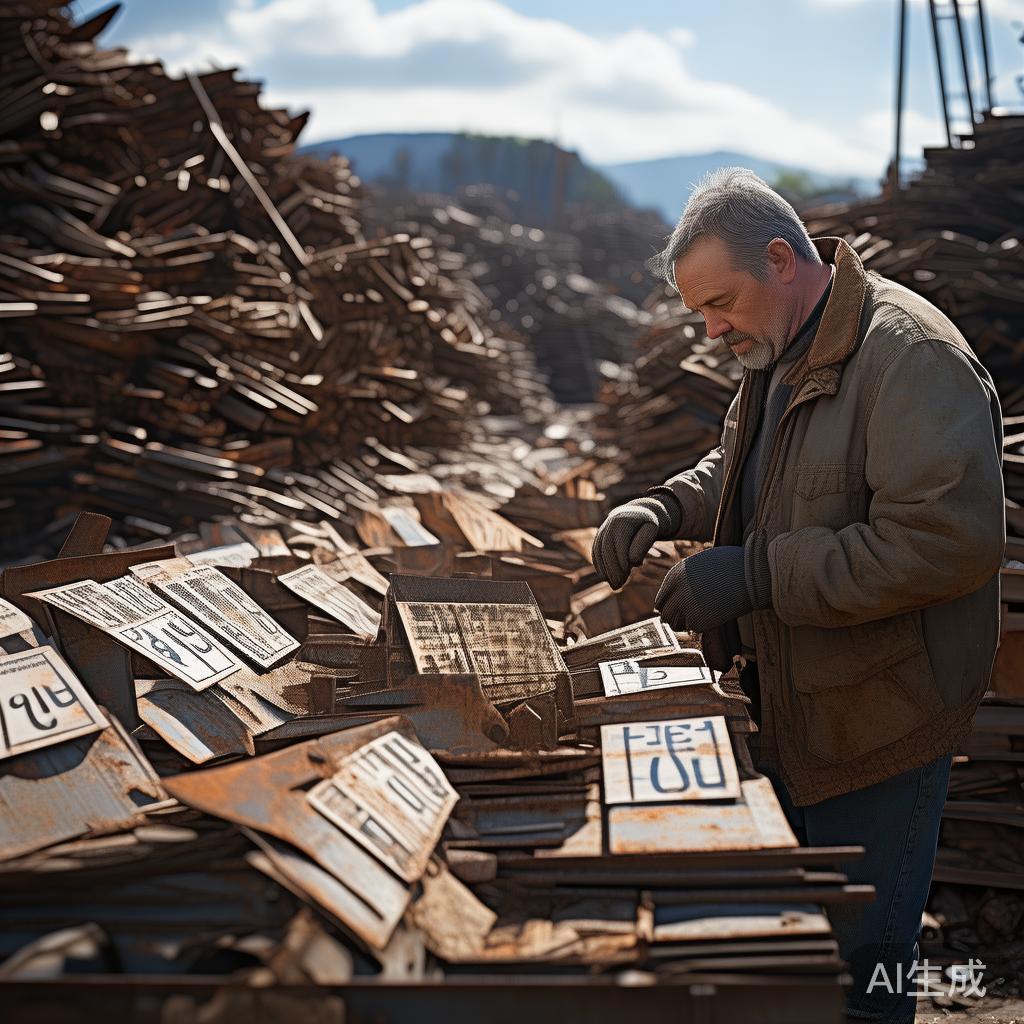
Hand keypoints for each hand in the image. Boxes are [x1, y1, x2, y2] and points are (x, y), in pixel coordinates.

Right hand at [592, 496, 679, 589]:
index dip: (620, 561)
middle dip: (611, 569)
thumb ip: (643, 545)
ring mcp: (602, 528)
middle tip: (617, 586)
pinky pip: (596, 551)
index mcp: (623, 520)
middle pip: (606, 548)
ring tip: (613, 585)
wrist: (639, 511)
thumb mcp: (652, 530)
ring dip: (604, 570)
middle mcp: (609, 522)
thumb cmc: (649, 524)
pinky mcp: (599, 536)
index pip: (619, 543)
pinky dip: (599, 565)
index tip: (626, 577)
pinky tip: (606, 577)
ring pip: (598, 551)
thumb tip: (632, 562)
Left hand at [654, 540, 770, 631]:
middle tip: (692, 619)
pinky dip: (703, 626)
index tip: (681, 611)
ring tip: (705, 616)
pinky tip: (717, 616)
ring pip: (675, 625)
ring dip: (687, 624)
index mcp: (676, 574)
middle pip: (665, 614)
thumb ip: (688, 578)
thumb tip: (678, 595)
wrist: (755, 574)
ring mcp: (685, 605)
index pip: (661, 599)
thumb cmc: (735, 566)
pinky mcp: (698, 620)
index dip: (672, 607)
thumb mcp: (704, 564)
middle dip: (676, 618)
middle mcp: (676, 590)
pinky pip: (694, 629)